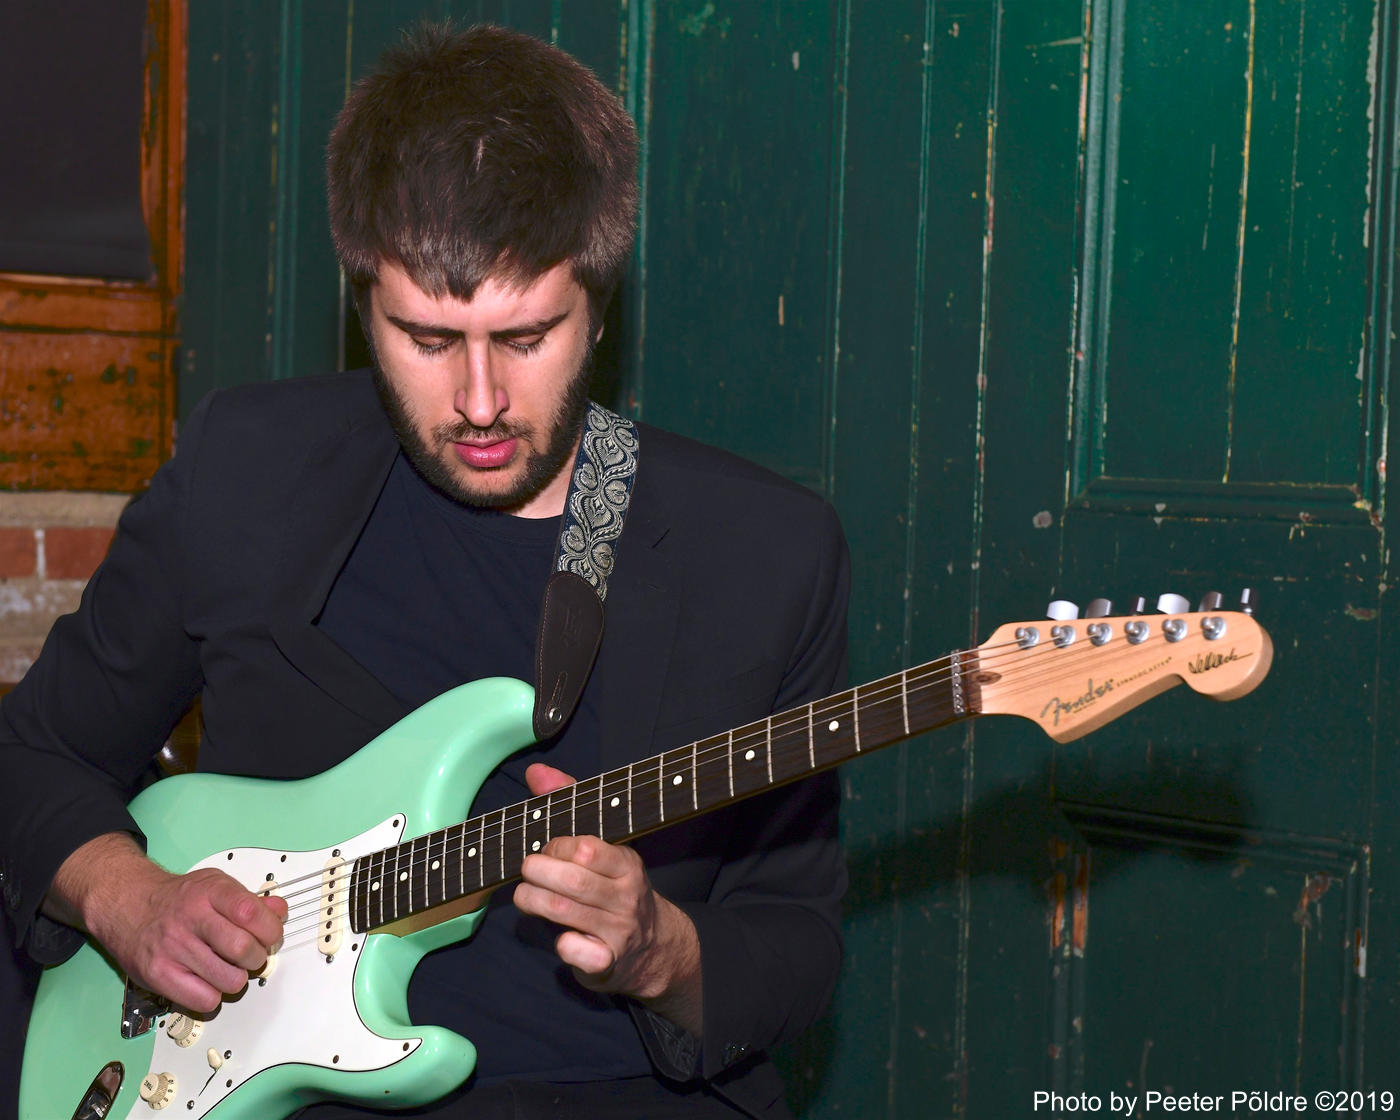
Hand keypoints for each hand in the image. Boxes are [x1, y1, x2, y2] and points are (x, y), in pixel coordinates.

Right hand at [46, 832, 286, 1012]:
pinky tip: (208, 981)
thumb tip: (279, 912)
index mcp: (210, 892)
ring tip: (229, 968)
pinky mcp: (159, 975)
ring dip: (238, 979)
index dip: (270, 929)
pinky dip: (214, 995)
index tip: (270, 936)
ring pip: (229, 980)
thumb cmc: (179, 898)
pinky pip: (204, 1000)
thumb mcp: (216, 885)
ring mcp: (173, 948)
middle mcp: (191, 919)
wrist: (127, 905)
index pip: (251, 912)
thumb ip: (250, 900)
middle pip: (243, 950)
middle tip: (251, 956)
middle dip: (257, 958)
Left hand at [513, 763, 702, 1034]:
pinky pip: (577, 953)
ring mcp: (618, 931)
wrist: (654, 948)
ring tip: (525, 896)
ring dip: (533, 901)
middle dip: (537, 873)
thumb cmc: (615, 888)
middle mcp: (625, 896)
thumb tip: (536, 771)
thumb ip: (569, 805)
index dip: (555, 847)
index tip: (544, 850)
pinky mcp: (607, 964)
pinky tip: (558, 936)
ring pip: (565, 913)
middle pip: (572, 881)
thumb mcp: (603, 846)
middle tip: (526, 871)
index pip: (586, 848)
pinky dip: (561, 944)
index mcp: (627, 863)